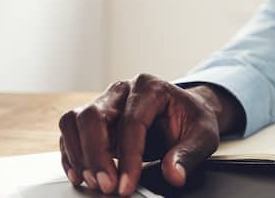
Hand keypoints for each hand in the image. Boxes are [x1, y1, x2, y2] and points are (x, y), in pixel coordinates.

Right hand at [58, 74, 240, 194]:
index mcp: (151, 87)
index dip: (127, 157)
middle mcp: (123, 89)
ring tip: (93, 182)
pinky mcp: (94, 117)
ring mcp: (106, 101)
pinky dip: (71, 154)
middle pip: (93, 116)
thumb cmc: (193, 119)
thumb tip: (174, 175)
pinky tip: (81, 175)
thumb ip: (188, 154)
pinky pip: (71, 131)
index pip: (131, 122)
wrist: (187, 111)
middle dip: (95, 155)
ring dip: (79, 155)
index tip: (126, 185)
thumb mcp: (203, 136)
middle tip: (106, 186)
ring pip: (74, 121)